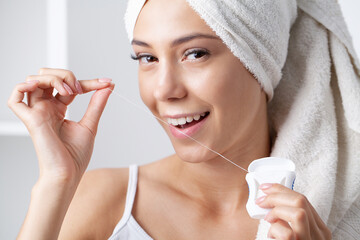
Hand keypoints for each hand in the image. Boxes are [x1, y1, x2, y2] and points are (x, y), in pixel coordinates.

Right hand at [8, 68, 113, 183]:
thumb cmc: (75, 156)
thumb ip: (97, 104)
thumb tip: (108, 86)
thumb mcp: (90, 124)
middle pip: (47, 76)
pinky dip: (23, 87)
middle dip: (65, 75)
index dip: (88, 82)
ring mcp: (37, 113)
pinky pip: (15, 99)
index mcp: (58, 109)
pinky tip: (40, 86)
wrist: (68, 174)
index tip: (107, 82)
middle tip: (80, 89)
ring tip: (69, 91)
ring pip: (33, 80)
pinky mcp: (30, 120)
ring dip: (53, 78)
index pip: (69, 85)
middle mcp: (45, 108)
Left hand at [256, 183, 331, 239]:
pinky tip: (271, 235)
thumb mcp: (296, 234)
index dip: (282, 190)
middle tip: (261, 200)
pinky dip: (275, 229)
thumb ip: (289, 220)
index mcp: (319, 230)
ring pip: (298, 211)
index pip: (303, 200)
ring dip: (277, 210)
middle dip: (277, 195)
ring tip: (268, 219)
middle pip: (301, 201)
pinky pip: (286, 232)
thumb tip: (269, 200)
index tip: (267, 188)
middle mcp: (319, 236)